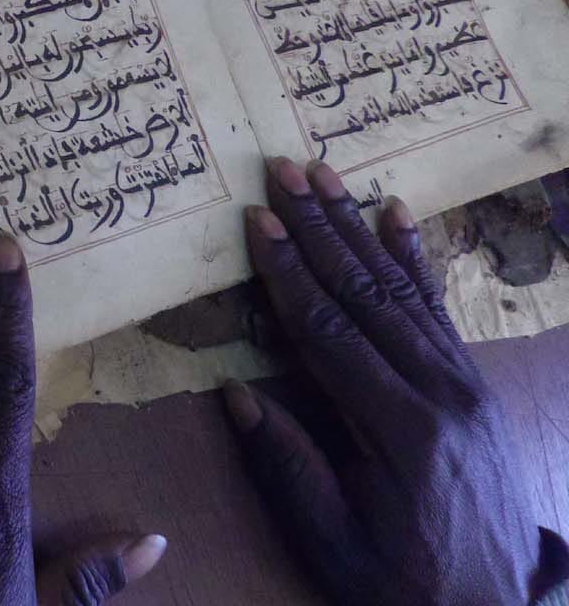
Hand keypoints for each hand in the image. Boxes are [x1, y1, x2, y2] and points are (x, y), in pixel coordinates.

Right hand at [225, 158, 568, 605]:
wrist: (497, 604)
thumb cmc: (401, 579)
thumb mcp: (334, 542)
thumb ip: (288, 467)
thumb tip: (236, 394)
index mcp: (400, 431)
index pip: (330, 332)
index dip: (289, 272)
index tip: (257, 222)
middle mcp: (439, 392)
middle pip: (366, 293)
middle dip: (318, 227)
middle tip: (283, 170)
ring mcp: (464, 383)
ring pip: (400, 288)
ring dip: (355, 227)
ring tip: (323, 176)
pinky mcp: (474, 382)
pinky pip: (438, 307)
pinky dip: (413, 256)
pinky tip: (395, 214)